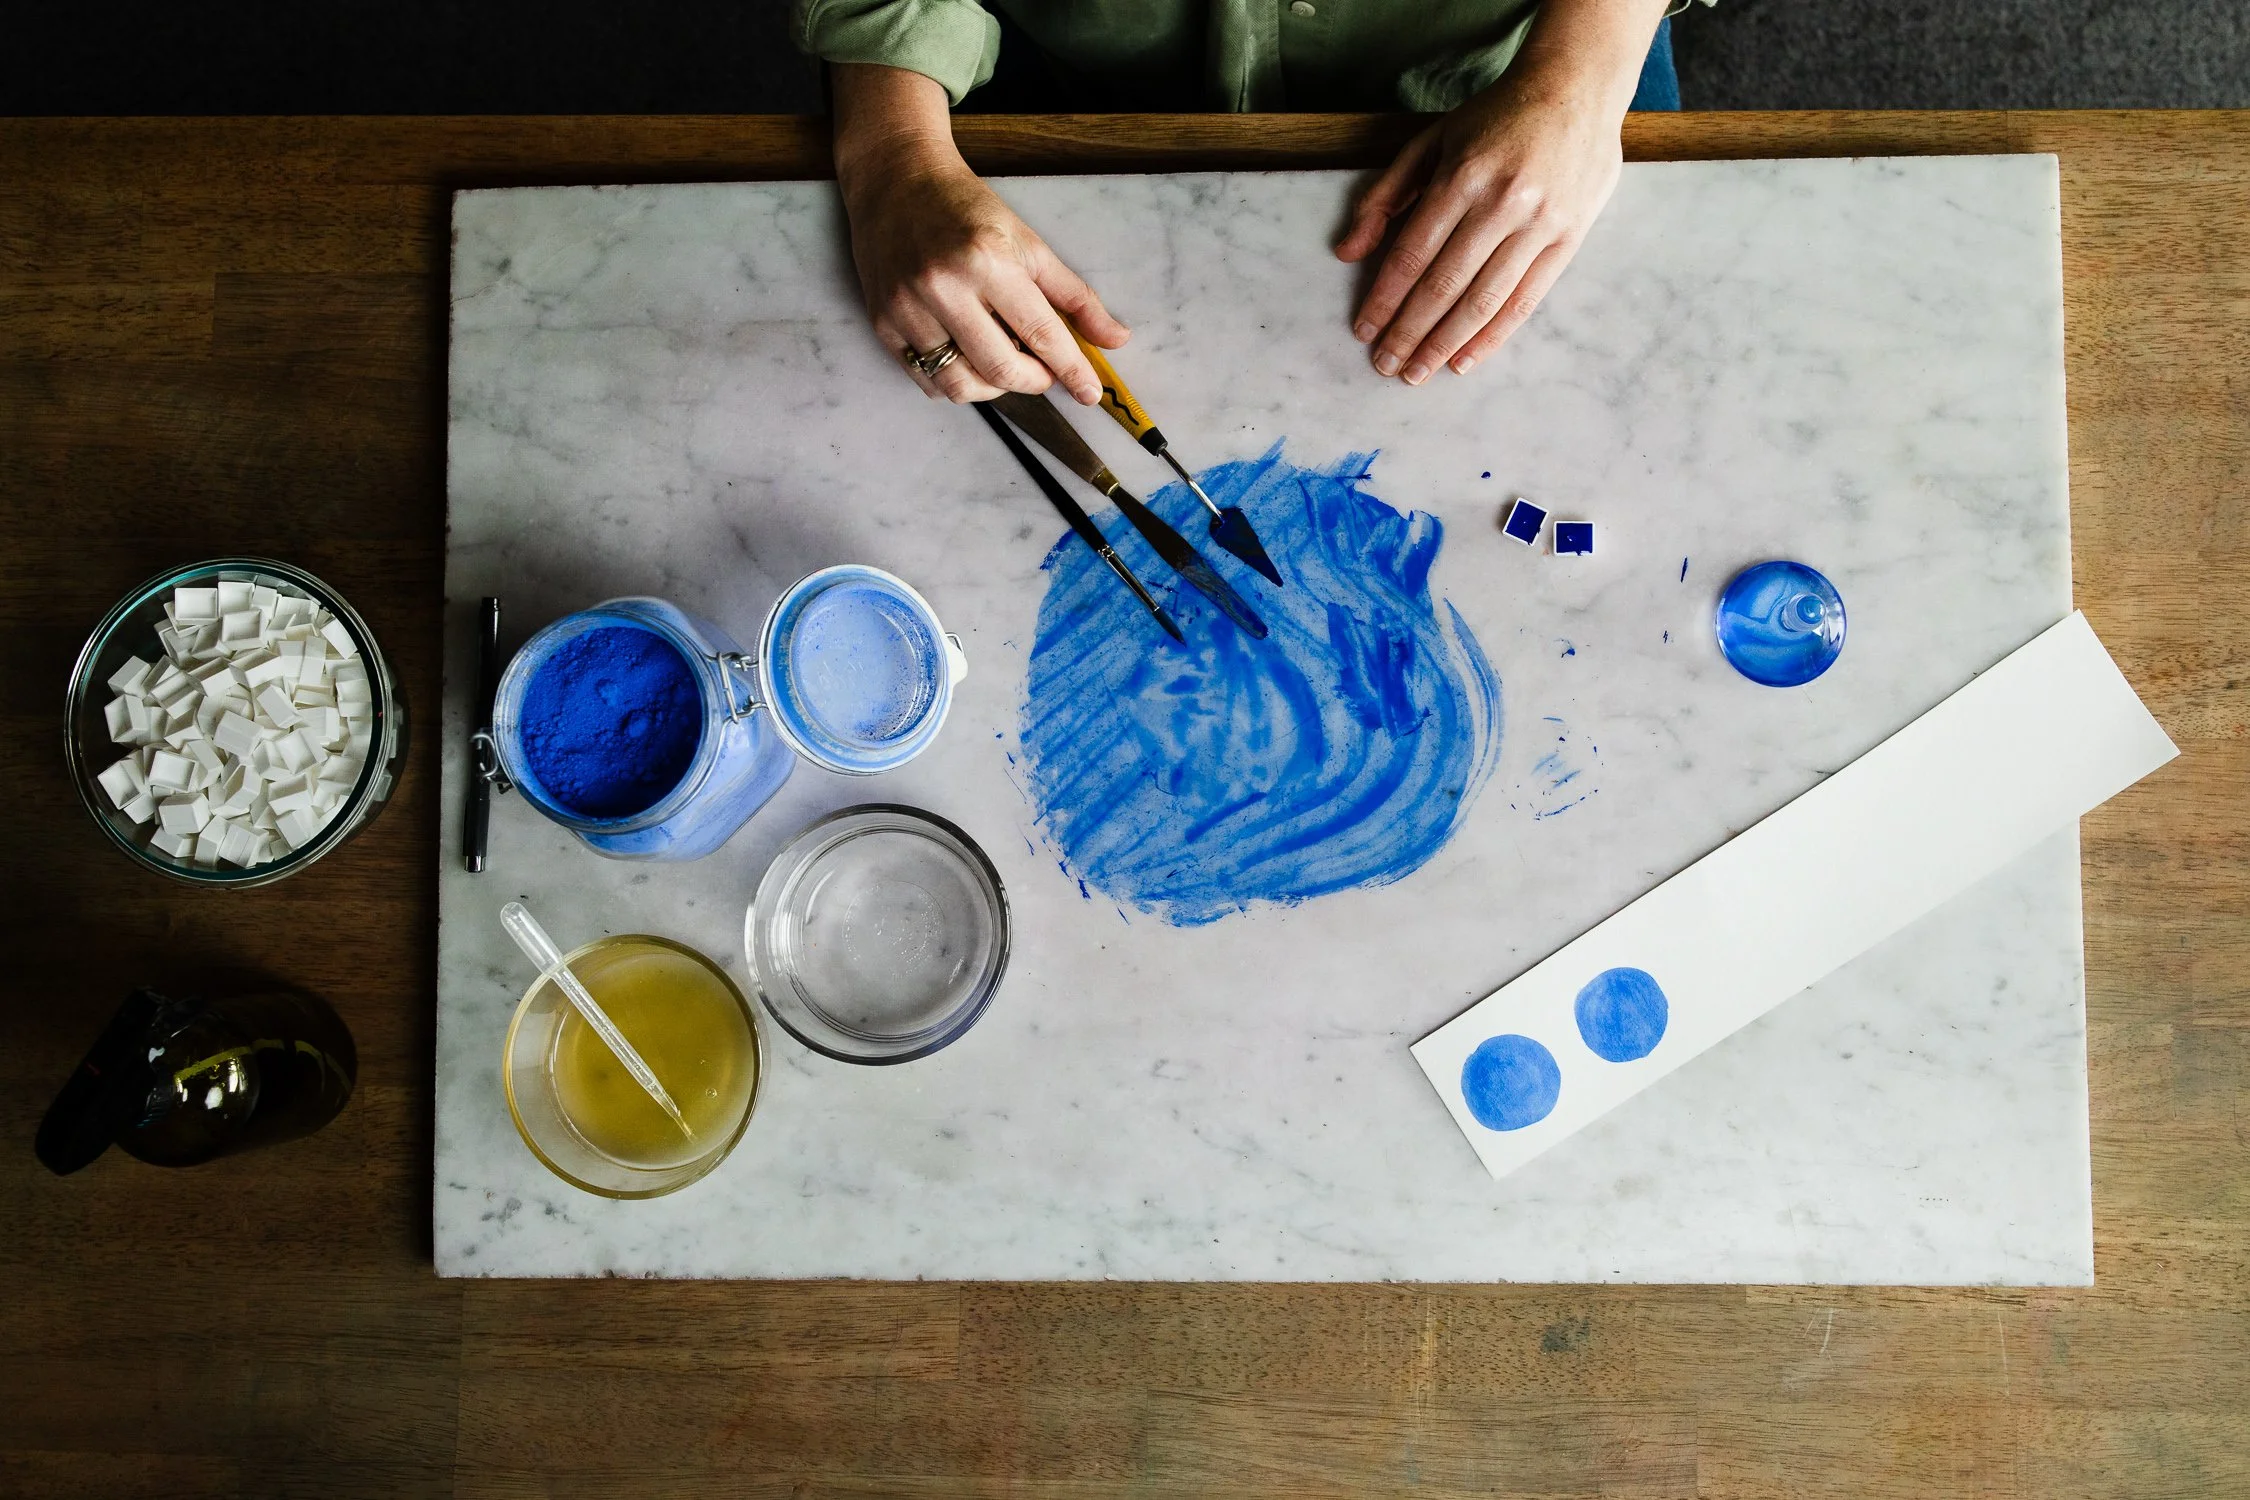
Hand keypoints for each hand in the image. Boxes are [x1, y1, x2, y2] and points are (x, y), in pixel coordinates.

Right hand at [830, 66, 1126, 403]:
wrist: (896, 182)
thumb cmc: (965, 210)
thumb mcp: (1027, 242)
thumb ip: (1073, 295)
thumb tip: (1116, 339)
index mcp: (988, 259)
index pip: (1041, 332)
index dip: (1071, 369)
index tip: (1089, 393)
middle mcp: (944, 286)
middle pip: (1000, 368)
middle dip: (1033, 381)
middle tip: (1044, 373)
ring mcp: (907, 307)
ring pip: (960, 385)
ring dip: (994, 388)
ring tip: (1005, 364)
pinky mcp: (883, 323)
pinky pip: (926, 380)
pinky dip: (956, 383)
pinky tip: (969, 361)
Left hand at [1336, 0, 1660, 384]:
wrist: (1577, 90)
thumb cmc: (1495, 119)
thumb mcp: (1430, 141)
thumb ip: (1385, 195)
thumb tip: (1347, 252)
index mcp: (1461, 176)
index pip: (1412, 253)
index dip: (1384, 298)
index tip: (1364, 330)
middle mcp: (1501, 203)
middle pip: (1444, 284)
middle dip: (1409, 332)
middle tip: (1385, 365)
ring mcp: (1538, 224)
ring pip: (1483, 300)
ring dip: (1445, 343)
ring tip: (1417, 372)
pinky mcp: (1568, 239)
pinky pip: (1525, 300)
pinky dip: (1492, 336)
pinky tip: (1465, 360)